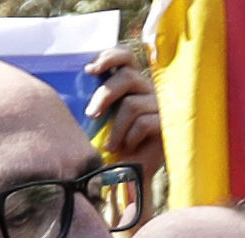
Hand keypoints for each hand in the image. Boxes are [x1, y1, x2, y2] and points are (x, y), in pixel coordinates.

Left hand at [85, 41, 164, 182]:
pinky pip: (144, 123)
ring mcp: (159, 106)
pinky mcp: (166, 124)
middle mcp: (147, 89)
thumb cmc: (113, 143)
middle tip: (91, 114)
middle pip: (127, 77)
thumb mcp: (101, 117)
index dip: (109, 57)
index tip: (90, 71)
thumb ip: (96, 99)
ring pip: (133, 104)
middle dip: (105, 95)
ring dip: (116, 127)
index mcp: (131, 82)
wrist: (131, 173)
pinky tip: (127, 149)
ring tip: (110, 145)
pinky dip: (130, 138)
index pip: (125, 56)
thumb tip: (78, 83)